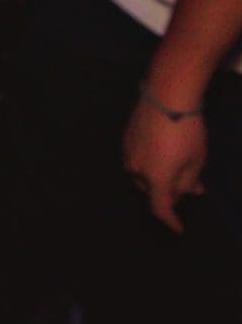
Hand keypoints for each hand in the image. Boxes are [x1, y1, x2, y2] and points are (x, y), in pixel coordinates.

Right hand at [123, 99, 204, 233]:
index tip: (178, 228)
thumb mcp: (197, 159)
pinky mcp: (126, 139)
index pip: (160, 208)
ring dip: (160, 174)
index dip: (170, 220)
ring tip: (179, 163)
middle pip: (152, 189)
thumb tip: (189, 191)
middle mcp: (136, 170)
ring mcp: (128, 153)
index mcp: (155, 178)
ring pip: (144, 173)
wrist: (166, 95)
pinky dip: (152, 160)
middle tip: (190, 184)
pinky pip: (139, 158)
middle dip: (169, 190)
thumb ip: (190, 180)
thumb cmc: (186, 130)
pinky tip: (165, 148)